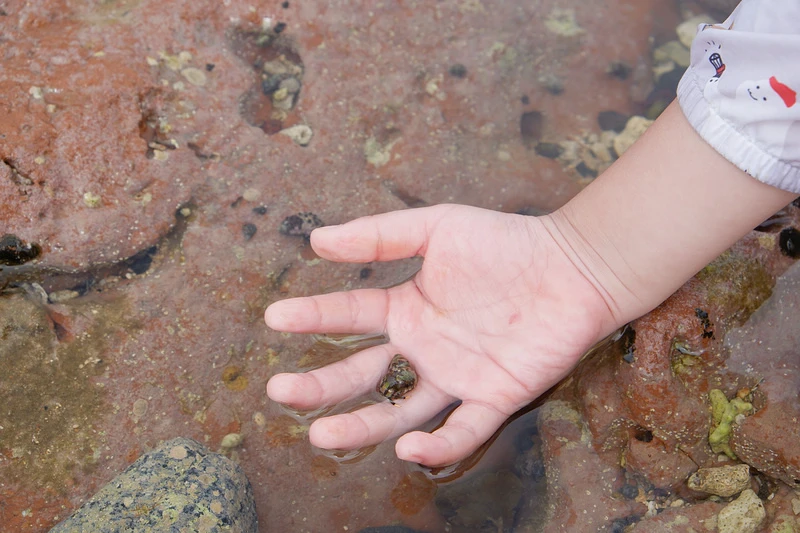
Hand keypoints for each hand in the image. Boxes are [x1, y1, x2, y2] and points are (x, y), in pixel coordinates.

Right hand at [265, 204, 613, 465]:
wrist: (572, 266)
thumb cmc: (505, 243)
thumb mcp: (437, 228)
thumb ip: (381, 235)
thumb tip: (316, 240)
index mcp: (407, 309)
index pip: (351, 316)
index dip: (313, 317)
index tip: (274, 316)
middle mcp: (424, 348)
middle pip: (364, 375)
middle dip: (321, 385)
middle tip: (280, 390)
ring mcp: (457, 376)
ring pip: (401, 411)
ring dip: (363, 426)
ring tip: (321, 434)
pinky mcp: (495, 397)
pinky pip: (462, 429)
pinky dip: (437, 443)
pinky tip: (408, 446)